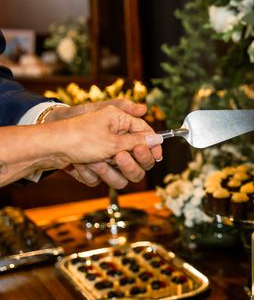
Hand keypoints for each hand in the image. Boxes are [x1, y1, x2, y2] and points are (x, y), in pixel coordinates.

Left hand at [46, 100, 162, 187]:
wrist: (50, 149)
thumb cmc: (79, 137)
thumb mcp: (113, 139)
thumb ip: (138, 141)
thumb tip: (157, 139)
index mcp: (120, 122)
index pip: (146, 133)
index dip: (152, 146)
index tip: (156, 156)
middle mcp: (115, 137)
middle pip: (138, 157)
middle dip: (130, 162)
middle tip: (119, 157)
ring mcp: (105, 154)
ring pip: (122, 173)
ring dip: (109, 171)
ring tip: (95, 162)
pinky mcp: (96, 166)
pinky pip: (105, 177)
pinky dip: (93, 173)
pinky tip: (82, 165)